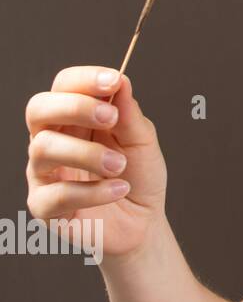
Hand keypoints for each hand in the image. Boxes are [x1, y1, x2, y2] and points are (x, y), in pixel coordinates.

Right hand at [25, 67, 167, 259]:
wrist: (144, 222)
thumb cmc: (139, 176)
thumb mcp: (142, 141)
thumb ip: (129, 114)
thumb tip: (120, 81)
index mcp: (75, 119)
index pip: (63, 86)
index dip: (84, 80)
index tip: (114, 80)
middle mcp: (52, 140)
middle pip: (38, 109)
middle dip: (74, 107)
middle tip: (110, 118)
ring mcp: (43, 172)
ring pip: (43, 148)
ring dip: (88, 153)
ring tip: (120, 165)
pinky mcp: (44, 206)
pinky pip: (56, 194)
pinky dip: (93, 191)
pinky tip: (118, 189)